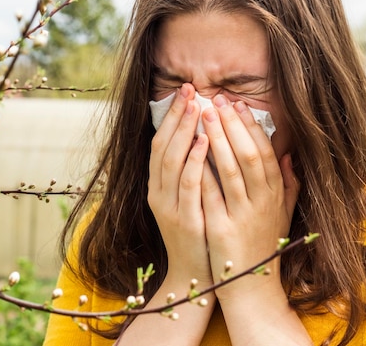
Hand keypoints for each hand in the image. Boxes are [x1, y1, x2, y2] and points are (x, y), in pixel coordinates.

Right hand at [147, 83, 212, 284]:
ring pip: (172, 160)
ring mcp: (169, 206)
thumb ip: (195, 170)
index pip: (162, 143)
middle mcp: (158, 192)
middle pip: (164, 146)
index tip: (186, 92)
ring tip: (197, 106)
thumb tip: (206, 136)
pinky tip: (203, 140)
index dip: (173, 117)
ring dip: (184, 131)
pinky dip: (194, 160)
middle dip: (177, 116)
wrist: (196, 275)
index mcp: (160, 186)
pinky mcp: (184, 219)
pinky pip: (188, 184)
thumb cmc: (201, 232)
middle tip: (189, 89)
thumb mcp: (193, 199)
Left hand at [201, 94, 299, 297]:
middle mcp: (262, 202)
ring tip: (203, 114)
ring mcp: (241, 215)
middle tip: (216, 100)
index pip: (265, 152)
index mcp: (275, 195)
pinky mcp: (220, 228)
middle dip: (232, 125)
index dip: (251, 127)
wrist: (251, 287)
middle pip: (249, 155)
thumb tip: (288, 156)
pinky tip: (190, 148)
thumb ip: (288, 184)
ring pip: (230, 169)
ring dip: (216, 138)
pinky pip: (210, 193)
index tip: (238, 105)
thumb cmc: (263, 245)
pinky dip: (201, 168)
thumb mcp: (282, 214)